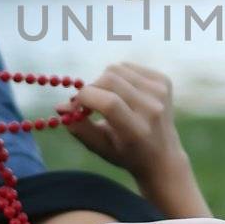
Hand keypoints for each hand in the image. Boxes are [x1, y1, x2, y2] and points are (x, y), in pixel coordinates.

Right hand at [54, 62, 186, 183]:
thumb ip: (79, 127)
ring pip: (117, 68)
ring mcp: (161, 93)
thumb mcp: (99, 147)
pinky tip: (122, 93)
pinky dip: (119, 76)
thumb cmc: (125, 154)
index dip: (84, 98)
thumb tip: (60, 107)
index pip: (109, 103)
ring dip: (104, 81)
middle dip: (91, 87)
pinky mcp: (164, 81)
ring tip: (106, 99)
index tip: (74, 105)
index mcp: (137, 130)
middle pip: (110, 79)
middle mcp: (152, 109)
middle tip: (88, 102)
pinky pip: (129, 67)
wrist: (163, 156)